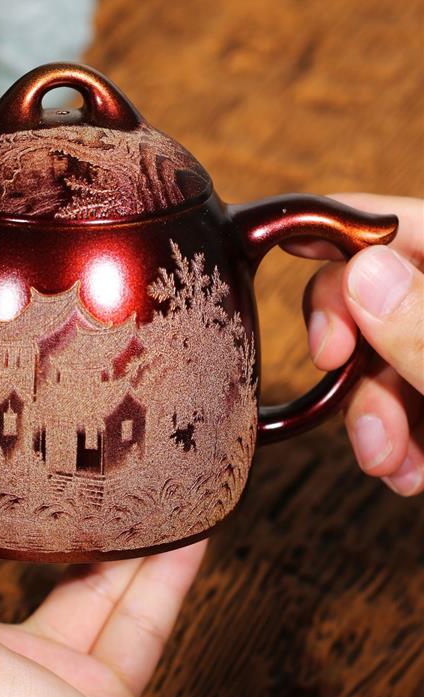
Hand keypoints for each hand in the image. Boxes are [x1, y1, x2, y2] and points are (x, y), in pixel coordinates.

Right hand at [300, 193, 423, 495]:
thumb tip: (362, 273)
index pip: (393, 225)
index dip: (334, 237)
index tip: (291, 263)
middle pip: (373, 299)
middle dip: (350, 354)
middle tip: (333, 376)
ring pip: (382, 363)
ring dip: (370, 416)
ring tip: (387, 461)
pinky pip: (404, 406)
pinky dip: (397, 442)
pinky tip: (405, 472)